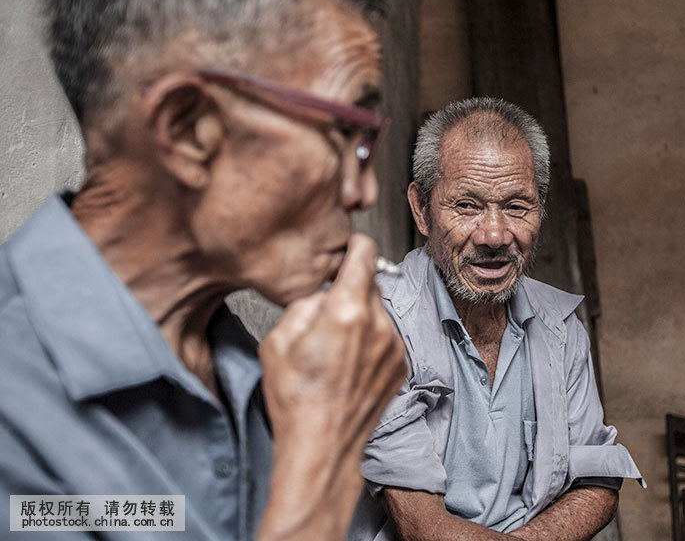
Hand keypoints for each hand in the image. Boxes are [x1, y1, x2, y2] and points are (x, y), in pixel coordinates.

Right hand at [258, 234, 406, 540]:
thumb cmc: (296, 400)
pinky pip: (385, 335)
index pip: (364, 255)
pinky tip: (347, 363)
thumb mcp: (277, 341)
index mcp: (347, 312)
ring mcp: (393, 346)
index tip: (349, 246)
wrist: (323, 446)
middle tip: (327, 311)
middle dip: (350, 289)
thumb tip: (320, 293)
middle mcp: (378, 324)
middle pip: (369, 284)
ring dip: (360, 316)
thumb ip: (303, 304)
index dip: (354, 246)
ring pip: (377, 311)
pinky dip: (370, 339)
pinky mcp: (400, 364)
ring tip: (334, 347)